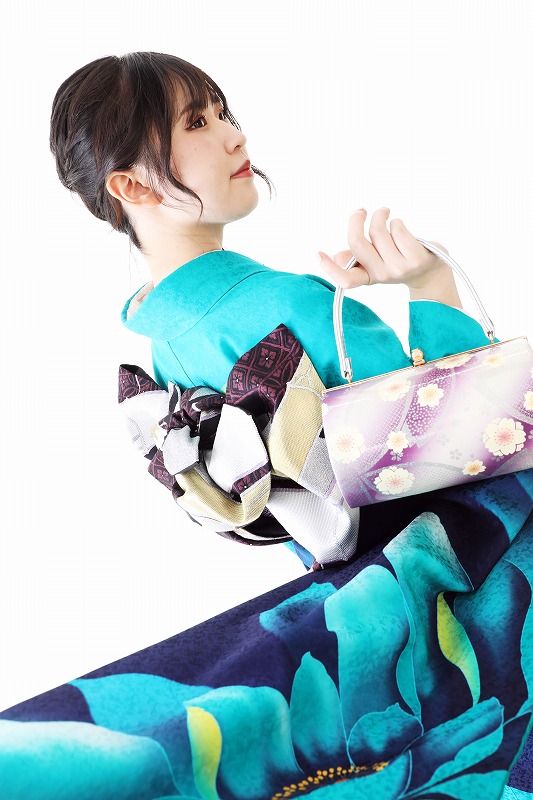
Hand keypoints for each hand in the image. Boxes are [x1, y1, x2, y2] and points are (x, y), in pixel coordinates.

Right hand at [318, 208, 461, 305]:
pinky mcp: (416, 259)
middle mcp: (381, 275)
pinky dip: (397, 222)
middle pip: (357, 243)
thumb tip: (337, 257)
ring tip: (386, 214)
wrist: (430, 272)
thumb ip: (355, 258)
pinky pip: (397, 229)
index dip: (329, 267)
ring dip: (380, 215)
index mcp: (367, 277)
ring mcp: (399, 269)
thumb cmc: (398, 260)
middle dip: (356, 219)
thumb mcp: (375, 262)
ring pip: (378, 231)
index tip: (318, 253)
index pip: (345, 279)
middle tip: (361, 211)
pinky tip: (400, 226)